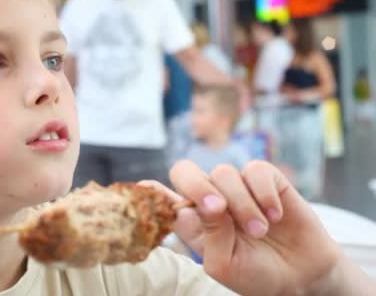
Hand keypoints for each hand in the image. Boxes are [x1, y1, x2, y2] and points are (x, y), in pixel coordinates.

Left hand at [162, 161, 340, 295]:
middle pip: (185, 170)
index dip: (151, 191)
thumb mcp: (224, 264)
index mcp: (192, 221)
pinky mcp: (265, 180)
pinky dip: (265, 194)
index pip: (162, 197)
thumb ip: (209, 235)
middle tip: (218, 208)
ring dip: (243, 205)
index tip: (145, 189)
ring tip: (260, 232)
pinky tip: (275, 216)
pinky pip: (256, 170)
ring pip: (224, 173)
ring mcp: (236, 187)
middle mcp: (208, 199)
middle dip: (196, 185)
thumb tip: (200, 204)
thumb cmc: (255, 274)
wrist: (301, 276)